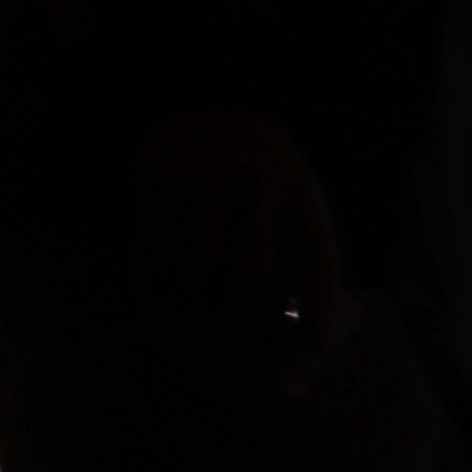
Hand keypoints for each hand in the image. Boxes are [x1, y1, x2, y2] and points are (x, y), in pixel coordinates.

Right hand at [128, 110, 348, 386]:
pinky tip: (157, 289)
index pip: (316, 255)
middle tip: (228, 354)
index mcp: (300, 193)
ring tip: (187, 313)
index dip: (317, 304)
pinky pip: (156, 252)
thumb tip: (293, 348)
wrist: (205, 117)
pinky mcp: (163, 177)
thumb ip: (294, 263)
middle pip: (252, 277)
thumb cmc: (257, 186)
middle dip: (239, 327)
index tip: (312, 347)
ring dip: (189, 304)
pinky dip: (154, 282)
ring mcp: (209, 176)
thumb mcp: (288, 205)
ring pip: (198, 269)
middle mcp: (259, 181)